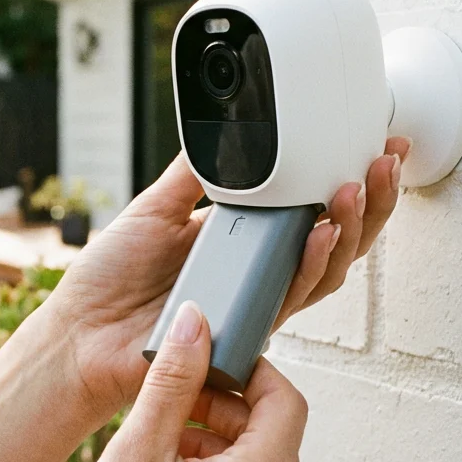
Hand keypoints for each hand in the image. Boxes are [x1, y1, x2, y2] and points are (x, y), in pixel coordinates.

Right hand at [6, 301, 307, 461]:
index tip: (202, 365)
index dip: (246, 371)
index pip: (285, 400)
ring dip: (218, 448)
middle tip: (168, 408)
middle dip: (224, 412)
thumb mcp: (135, 450)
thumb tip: (198, 319)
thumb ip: (175, 379)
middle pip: (273, 437)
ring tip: (158, 452)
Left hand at [46, 137, 410, 415]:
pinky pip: (289, 298)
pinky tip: (320, 234)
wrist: (79, 332)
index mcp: (241, 241)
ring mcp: (253, 302)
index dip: (347, 182)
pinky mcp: (243, 329)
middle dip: (369, 203)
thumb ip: (194, 174)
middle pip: (334, 242)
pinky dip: (309, 265)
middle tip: (382, 163)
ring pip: (324, 272)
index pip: (309, 210)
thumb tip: (225, 129)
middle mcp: (255, 273)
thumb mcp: (155, 208)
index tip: (372, 145)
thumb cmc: (109, 280)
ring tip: (355, 190)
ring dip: (348, 229)